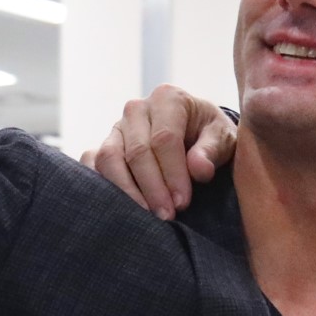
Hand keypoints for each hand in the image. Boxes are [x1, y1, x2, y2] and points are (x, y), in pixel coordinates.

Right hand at [83, 86, 236, 218]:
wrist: (194, 135)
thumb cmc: (210, 138)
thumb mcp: (223, 140)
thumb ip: (212, 151)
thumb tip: (198, 169)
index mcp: (168, 98)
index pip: (164, 139)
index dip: (172, 174)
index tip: (182, 203)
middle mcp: (137, 109)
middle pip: (137, 151)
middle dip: (152, 188)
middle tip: (167, 216)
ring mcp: (116, 127)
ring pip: (109, 158)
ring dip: (126, 191)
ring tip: (146, 216)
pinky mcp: (103, 145)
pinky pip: (92, 164)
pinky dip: (102, 186)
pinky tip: (121, 208)